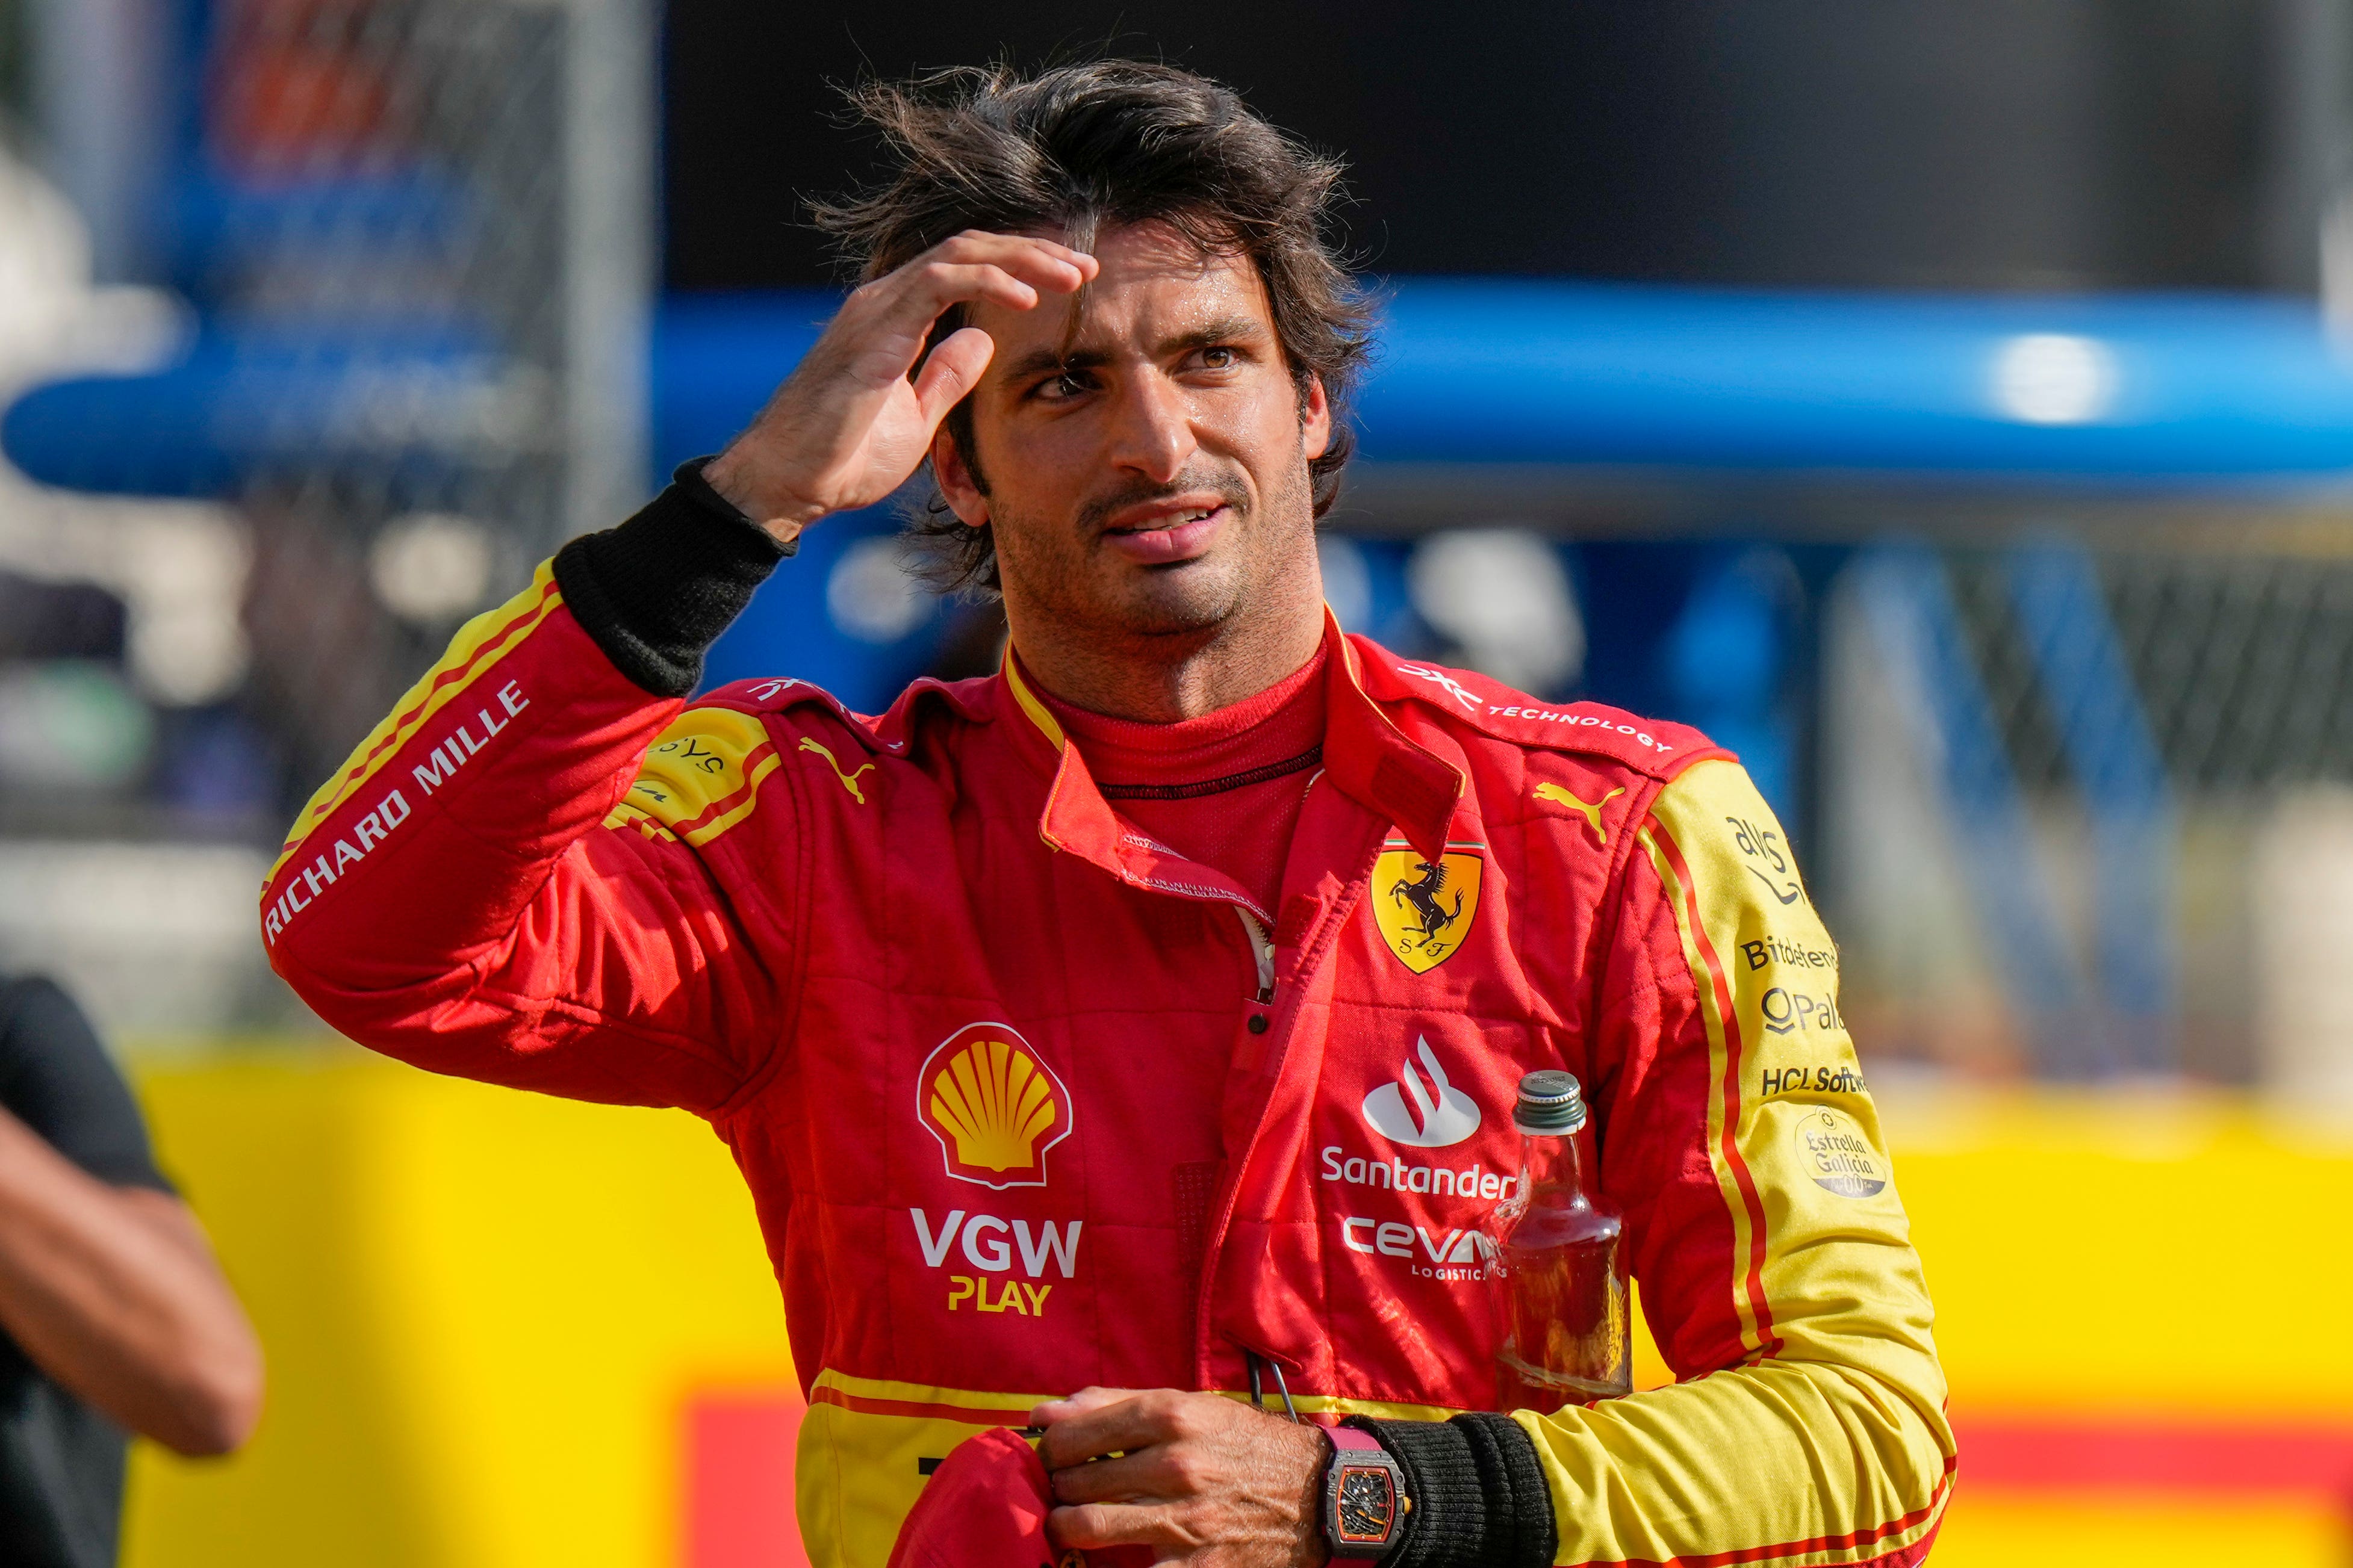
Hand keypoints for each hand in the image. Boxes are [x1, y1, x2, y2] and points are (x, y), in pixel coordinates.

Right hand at [702, 230, 1096, 541]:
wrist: (788, 483)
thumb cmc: (841, 458)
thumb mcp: (916, 418)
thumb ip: (946, 377)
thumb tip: (983, 341)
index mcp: (896, 317)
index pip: (967, 268)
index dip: (1022, 267)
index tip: (1073, 283)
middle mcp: (885, 300)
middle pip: (971, 248)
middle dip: (1035, 252)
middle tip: (1088, 267)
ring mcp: (878, 308)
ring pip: (961, 253)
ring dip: (1024, 259)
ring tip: (1073, 275)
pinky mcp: (876, 328)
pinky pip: (941, 283)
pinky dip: (990, 281)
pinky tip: (1030, 297)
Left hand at [1031, 1386, 1330, 1567]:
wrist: (1317, 1496)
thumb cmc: (1244, 1446)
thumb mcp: (1191, 1407)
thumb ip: (1115, 1403)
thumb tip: (1046, 1412)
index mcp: (1171, 1416)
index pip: (1076, 1432)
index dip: (1050, 1447)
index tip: (1050, 1456)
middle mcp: (1175, 1463)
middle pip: (1076, 1479)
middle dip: (1058, 1487)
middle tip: (1061, 1491)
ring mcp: (1185, 1517)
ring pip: (1087, 1525)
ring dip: (1067, 1526)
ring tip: (1072, 1524)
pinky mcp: (1195, 1565)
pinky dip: (1108, 1564)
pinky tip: (1106, 1558)